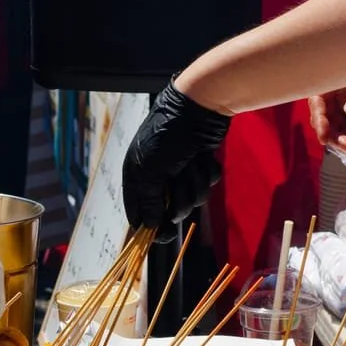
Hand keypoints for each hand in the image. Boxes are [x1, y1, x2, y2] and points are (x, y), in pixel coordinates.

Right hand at [123, 81, 230, 235]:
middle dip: (179, 198)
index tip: (162, 237)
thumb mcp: (151, 170)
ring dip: (196, 182)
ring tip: (193, 163)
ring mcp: (180, 171)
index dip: (150, 225)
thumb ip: (149, 201)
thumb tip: (148, 227)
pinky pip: (207, 183)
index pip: (139, 211)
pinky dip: (208, 172)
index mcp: (138, 176)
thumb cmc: (167, 137)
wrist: (198, 108)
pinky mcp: (200, 165)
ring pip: (192, 197)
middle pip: (169, 208)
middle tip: (180, 181)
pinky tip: (203, 157)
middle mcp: (158, 176)